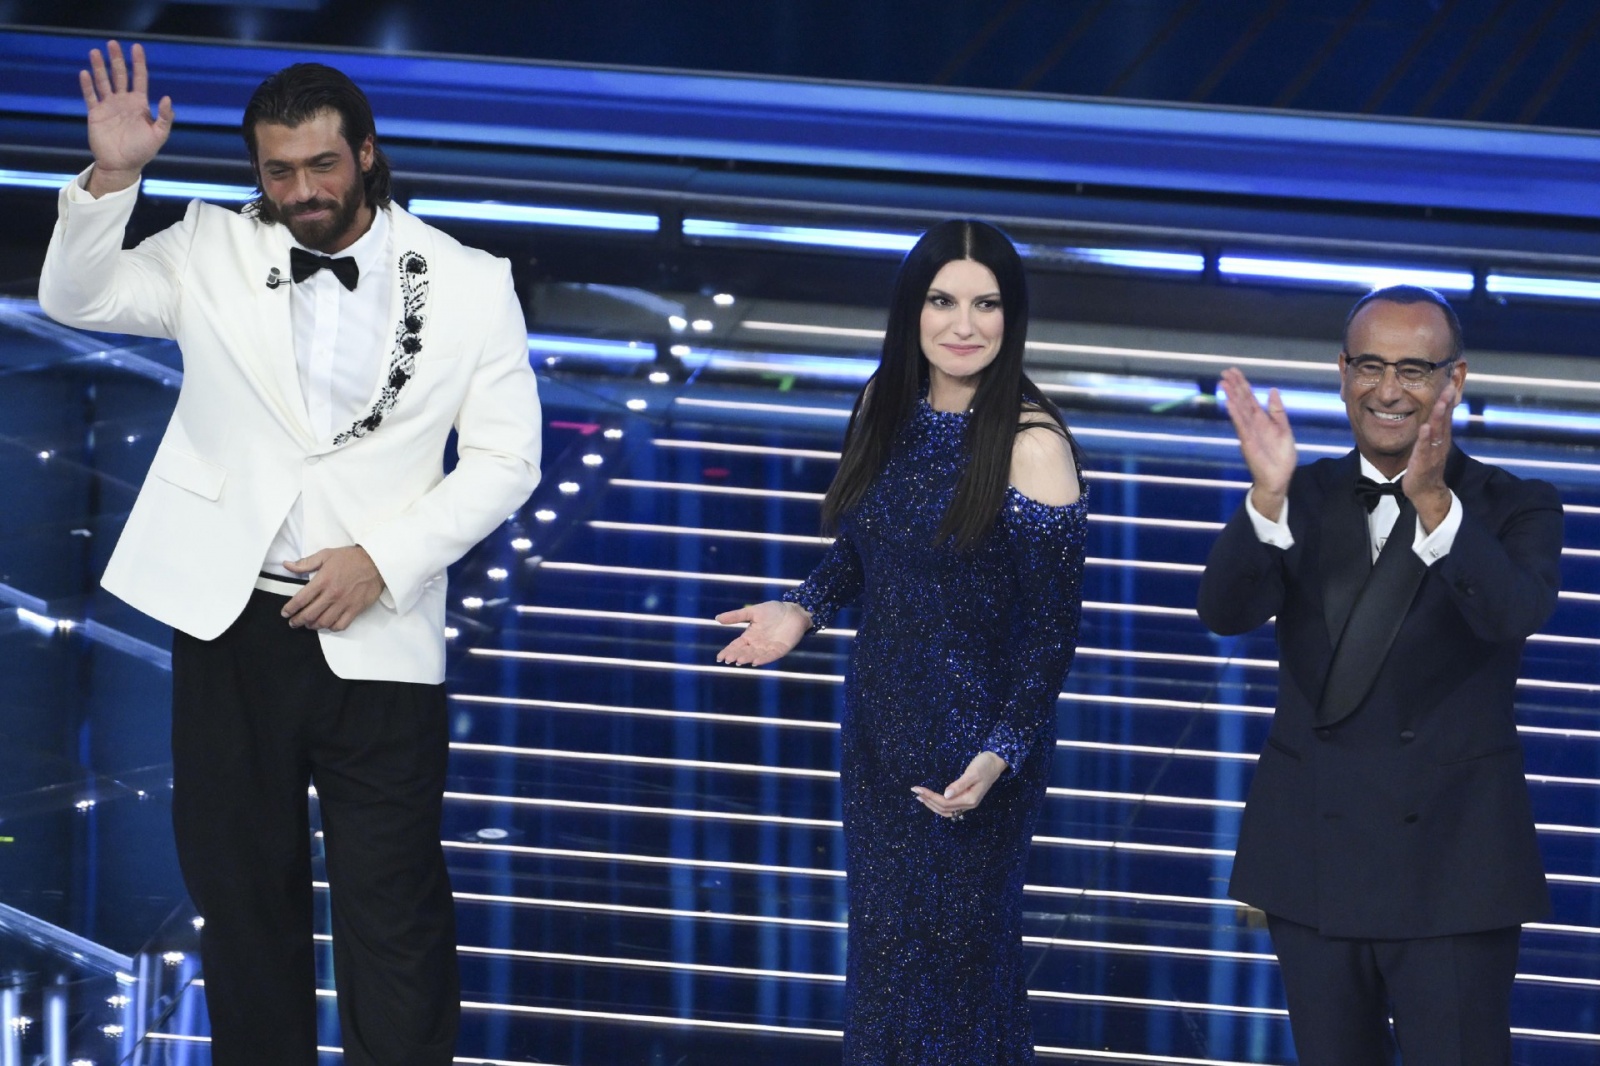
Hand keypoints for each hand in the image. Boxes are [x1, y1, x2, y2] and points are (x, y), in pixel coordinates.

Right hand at [80, 41, 172, 195]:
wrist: (122, 165)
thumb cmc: (142, 151)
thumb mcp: (159, 135)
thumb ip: (165, 117)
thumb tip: (167, 98)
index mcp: (140, 104)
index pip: (140, 78)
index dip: (138, 63)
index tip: (137, 47)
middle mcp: (124, 101)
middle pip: (120, 75)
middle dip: (117, 60)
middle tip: (112, 44)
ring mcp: (109, 106)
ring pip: (103, 81)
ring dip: (99, 67)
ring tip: (95, 52)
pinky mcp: (95, 113)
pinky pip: (90, 96)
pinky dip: (87, 85)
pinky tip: (85, 73)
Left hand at [281, 546, 384, 631]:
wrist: (376, 562)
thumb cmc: (350, 558)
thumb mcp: (326, 554)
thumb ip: (305, 563)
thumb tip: (287, 565)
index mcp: (323, 580)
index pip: (301, 599)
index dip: (290, 608)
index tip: (285, 613)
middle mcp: (332, 594)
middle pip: (310, 614)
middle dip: (298, 621)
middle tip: (293, 622)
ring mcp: (344, 603)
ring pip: (324, 622)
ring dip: (313, 625)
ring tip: (309, 624)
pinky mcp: (355, 609)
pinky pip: (341, 625)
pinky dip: (331, 628)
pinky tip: (328, 624)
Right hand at [714, 600, 810, 665]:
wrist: (794, 610)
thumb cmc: (774, 610)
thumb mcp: (753, 612)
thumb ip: (736, 616)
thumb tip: (717, 618)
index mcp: (750, 636)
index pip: (736, 646)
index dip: (728, 651)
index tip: (719, 657)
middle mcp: (758, 644)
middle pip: (744, 652)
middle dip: (736, 656)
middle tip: (728, 659)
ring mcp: (769, 648)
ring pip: (755, 655)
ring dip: (747, 658)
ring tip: (739, 661)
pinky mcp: (780, 649)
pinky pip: (770, 656)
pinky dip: (763, 659)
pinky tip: (755, 661)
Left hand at [913, 751, 1006, 819]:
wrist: (996, 762)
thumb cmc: (984, 765)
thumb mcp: (972, 774)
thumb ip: (959, 785)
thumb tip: (945, 795)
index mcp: (969, 800)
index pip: (945, 802)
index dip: (930, 797)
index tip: (918, 789)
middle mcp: (968, 804)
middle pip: (944, 808)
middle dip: (929, 801)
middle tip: (916, 791)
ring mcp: (968, 803)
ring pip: (946, 810)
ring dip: (932, 805)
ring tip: (920, 797)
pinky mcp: (966, 798)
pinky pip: (950, 806)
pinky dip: (939, 804)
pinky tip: (932, 799)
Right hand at [1219, 367, 1295, 520]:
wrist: (1279, 478)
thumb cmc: (1281, 456)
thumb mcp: (1284, 428)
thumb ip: (1277, 410)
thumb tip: (1272, 390)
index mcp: (1261, 419)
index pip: (1249, 398)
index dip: (1242, 384)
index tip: (1234, 371)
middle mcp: (1252, 424)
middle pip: (1241, 401)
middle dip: (1234, 386)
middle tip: (1225, 372)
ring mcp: (1249, 433)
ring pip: (1239, 411)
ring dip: (1231, 397)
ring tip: (1223, 383)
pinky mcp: (1248, 443)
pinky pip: (1241, 426)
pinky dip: (1235, 414)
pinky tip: (1230, 403)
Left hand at [1405, 376, 1458, 532]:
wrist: (1426, 491)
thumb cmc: (1426, 466)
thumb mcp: (1431, 444)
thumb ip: (1434, 430)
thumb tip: (1435, 414)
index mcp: (1441, 438)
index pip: (1445, 416)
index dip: (1448, 400)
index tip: (1450, 383)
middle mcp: (1440, 444)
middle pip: (1444, 420)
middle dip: (1446, 403)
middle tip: (1450, 386)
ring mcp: (1433, 453)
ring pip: (1437, 432)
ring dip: (1439, 417)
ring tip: (1441, 403)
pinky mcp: (1423, 463)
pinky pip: (1424, 449)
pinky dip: (1425, 438)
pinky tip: (1425, 428)